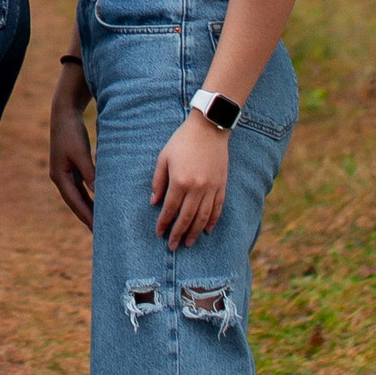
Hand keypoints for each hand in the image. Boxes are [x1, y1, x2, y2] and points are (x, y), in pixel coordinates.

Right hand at [49, 66, 94, 231]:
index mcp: (60, 176)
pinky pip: (81, 187)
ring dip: (89, 208)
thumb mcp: (81, 153)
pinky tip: (99, 202)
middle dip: (87, 217)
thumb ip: (89, 173)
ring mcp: (65, 172)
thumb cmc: (72, 132)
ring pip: (78, 196)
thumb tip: (97, 192)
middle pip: (76, 203)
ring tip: (101, 222)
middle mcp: (60, 177)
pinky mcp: (71, 166)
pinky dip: (89, 196)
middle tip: (101, 233)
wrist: (64, 113)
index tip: (98, 230)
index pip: (75, 202)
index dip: (87, 217)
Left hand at [151, 112, 229, 246]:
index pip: (170, 209)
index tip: (159, 233)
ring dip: (195, 232)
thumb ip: (158, 181)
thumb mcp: (163, 158)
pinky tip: (207, 230)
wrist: (208, 128)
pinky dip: (212, 221)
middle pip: (186, 217)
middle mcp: (197, 188)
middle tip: (173, 246)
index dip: (164, 223)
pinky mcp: (222, 185)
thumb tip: (154, 202)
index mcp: (180, 181)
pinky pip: (218, 208)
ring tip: (188, 243)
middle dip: (178, 233)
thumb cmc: (182, 141)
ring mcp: (211, 188)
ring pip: (203, 217)